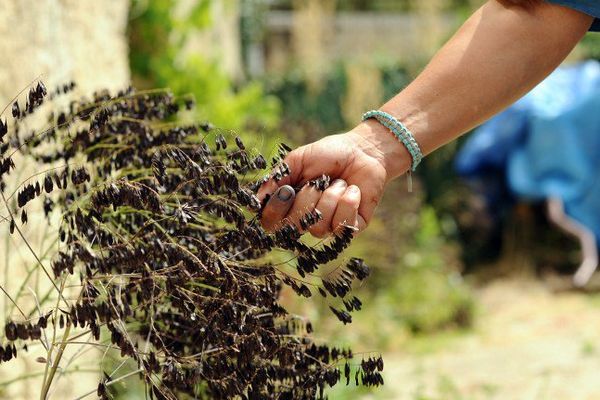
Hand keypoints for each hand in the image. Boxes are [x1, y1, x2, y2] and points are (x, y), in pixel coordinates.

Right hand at [258, 119, 410, 236]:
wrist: (362, 150)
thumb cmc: (328, 154)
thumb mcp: (297, 160)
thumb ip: (277, 178)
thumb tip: (257, 198)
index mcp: (290, 205)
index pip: (271, 223)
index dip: (275, 210)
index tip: (286, 190)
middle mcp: (306, 220)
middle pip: (294, 225)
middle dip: (307, 197)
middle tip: (319, 180)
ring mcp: (328, 226)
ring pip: (318, 226)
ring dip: (330, 196)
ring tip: (338, 182)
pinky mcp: (351, 228)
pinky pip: (342, 224)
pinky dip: (348, 201)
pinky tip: (353, 190)